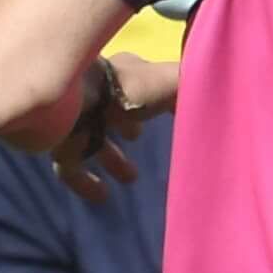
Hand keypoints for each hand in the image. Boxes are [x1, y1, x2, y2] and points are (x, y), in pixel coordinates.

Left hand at [45, 51, 177, 204]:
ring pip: (92, 139)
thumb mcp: (172, 82)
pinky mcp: (56, 142)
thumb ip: (192, 89)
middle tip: (141, 141)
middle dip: (129, 128)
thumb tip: (216, 95)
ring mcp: (74, 118)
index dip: (157, 98)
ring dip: (111, 158)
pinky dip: (85, 181)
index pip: (143, 84)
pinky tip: (101, 195)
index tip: (171, 113)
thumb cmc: (127, 90)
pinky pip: (70, 165)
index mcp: (124, 76)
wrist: (73, 101)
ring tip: (130, 178)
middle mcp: (97, 94)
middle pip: (115, 112)